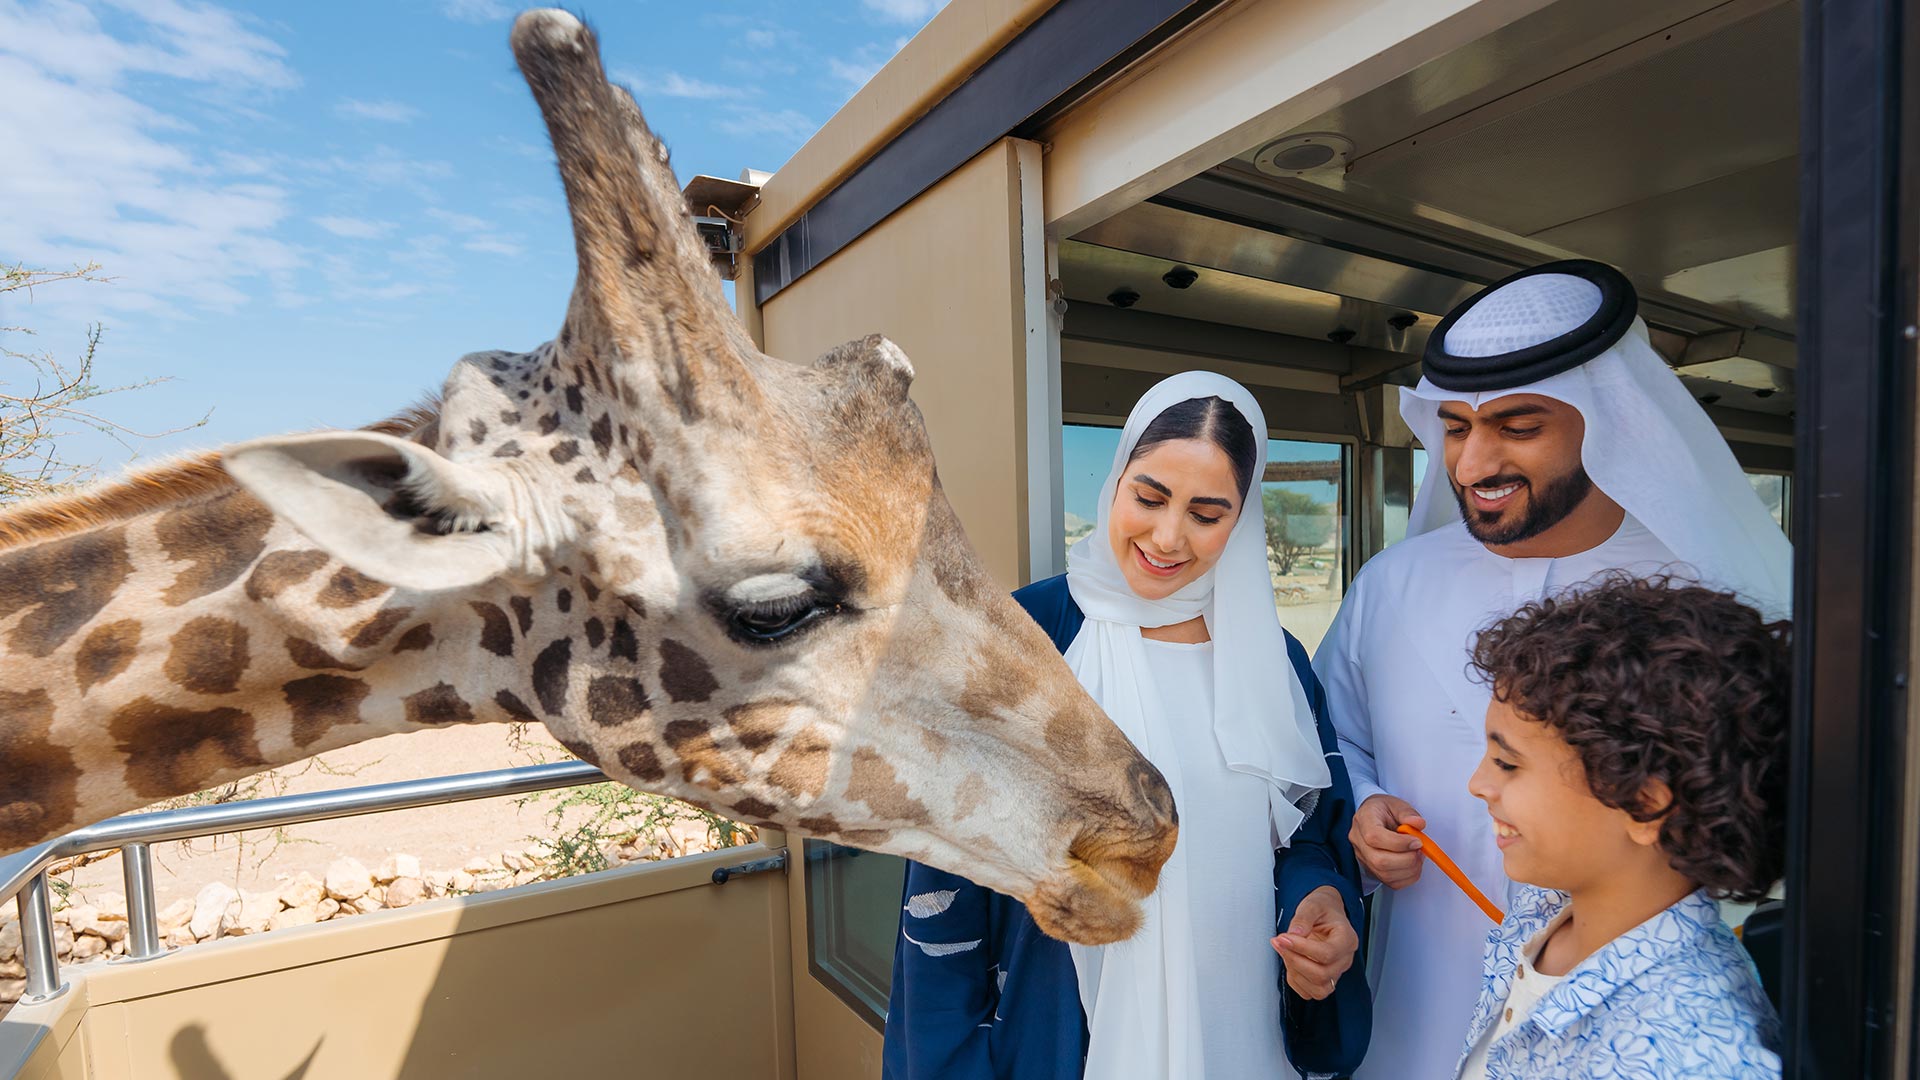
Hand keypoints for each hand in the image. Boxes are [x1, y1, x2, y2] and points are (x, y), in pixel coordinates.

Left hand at [1270, 885, 1357, 999]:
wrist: (1326, 914)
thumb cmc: (1322, 910)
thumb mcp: (1313, 904)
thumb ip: (1303, 918)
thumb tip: (1294, 934)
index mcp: (1347, 939)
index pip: (1327, 953)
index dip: (1302, 948)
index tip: (1283, 938)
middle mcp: (1345, 959)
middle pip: (1322, 975)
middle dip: (1295, 960)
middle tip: (1278, 942)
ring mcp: (1336, 972)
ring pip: (1319, 989)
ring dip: (1295, 973)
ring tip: (1284, 952)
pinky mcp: (1326, 980)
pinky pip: (1310, 992)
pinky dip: (1296, 981)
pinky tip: (1290, 962)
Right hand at [1351, 793, 1425, 888]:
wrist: (1373, 817)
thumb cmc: (1383, 810)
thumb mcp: (1395, 803)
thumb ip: (1407, 812)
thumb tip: (1418, 824)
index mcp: (1363, 820)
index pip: (1374, 837)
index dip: (1398, 843)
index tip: (1416, 841)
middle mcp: (1358, 841)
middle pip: (1379, 860)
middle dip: (1407, 859)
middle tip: (1420, 849)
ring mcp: (1363, 858)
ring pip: (1385, 874)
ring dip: (1409, 869)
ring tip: (1418, 856)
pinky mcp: (1372, 870)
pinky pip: (1391, 883)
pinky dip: (1408, 877)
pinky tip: (1413, 865)